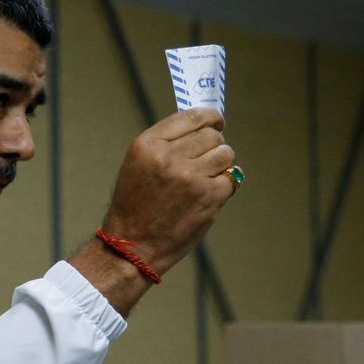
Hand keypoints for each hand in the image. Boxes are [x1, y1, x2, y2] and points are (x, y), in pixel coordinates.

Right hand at [102, 107, 234, 275]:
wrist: (133, 246)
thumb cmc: (136, 206)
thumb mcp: (138, 164)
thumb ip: (167, 143)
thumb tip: (205, 127)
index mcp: (148, 144)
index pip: (193, 116)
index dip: (211, 118)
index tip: (217, 122)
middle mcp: (169, 156)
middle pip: (212, 135)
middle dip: (214, 145)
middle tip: (207, 159)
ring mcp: (191, 177)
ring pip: (225, 154)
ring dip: (221, 164)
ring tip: (207, 177)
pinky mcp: (209, 197)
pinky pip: (231, 179)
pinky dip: (223, 186)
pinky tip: (208, 195)